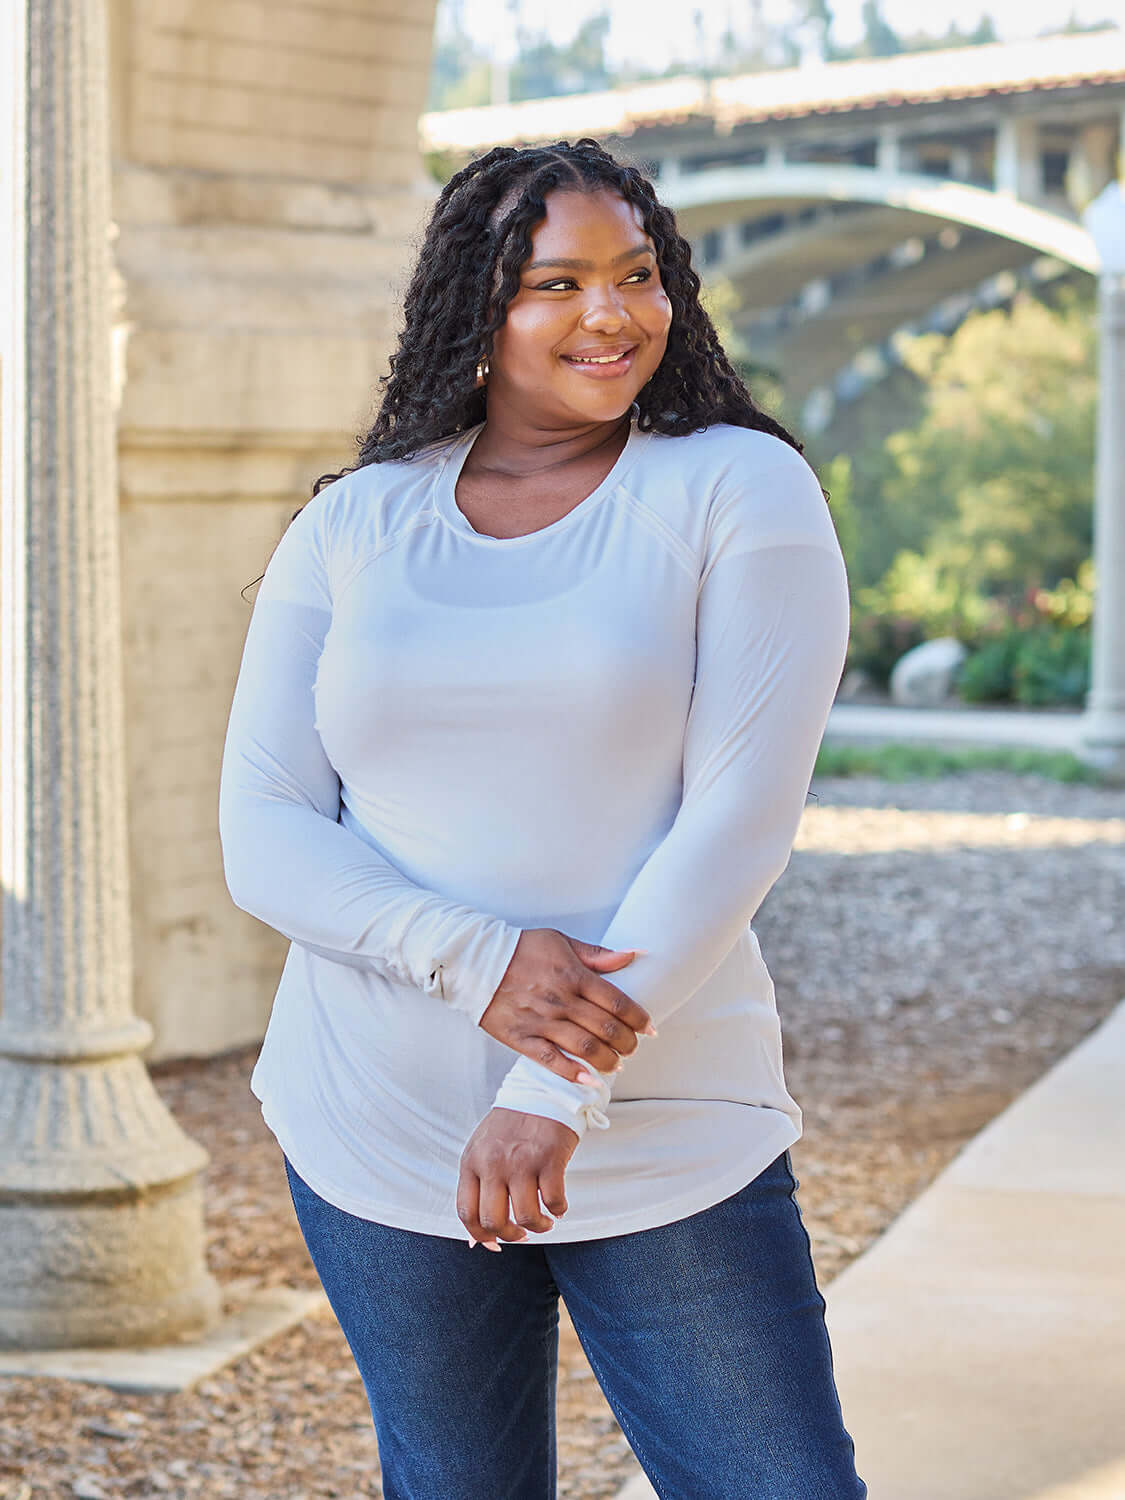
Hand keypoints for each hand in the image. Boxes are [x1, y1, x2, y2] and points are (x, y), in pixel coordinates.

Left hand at [457, 1107, 577, 1248]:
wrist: (542, 1089)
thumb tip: (475, 1240)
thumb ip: (478, 1186)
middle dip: (510, 1235)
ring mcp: (521, 1161)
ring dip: (538, 1226)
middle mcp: (493, 1163)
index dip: (480, 1236)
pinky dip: (558, 1210)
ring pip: (525, 1216)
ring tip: (545, 1221)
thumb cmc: (512, 1124)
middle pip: (493, 1221)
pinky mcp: (549, 1159)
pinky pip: (553, 1201)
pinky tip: (559, 1206)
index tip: (496, 1244)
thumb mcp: (484, 1149)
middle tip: (523, 1232)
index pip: (466, 1212)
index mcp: (472, 1161)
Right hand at [478, 928, 654, 1085]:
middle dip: (628, 1042)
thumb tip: (632, 955)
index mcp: (573, 976)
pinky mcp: (522, 1038)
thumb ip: (597, 954)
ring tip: (616, 1064)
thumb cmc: (521, 949)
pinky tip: (590, 1080)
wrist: (475, 961)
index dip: (639, 1019)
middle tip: (633, 1047)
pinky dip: (574, 1073)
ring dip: (607, 1060)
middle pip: (606, 1028)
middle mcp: (561, 1000)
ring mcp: (541, 1022)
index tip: (650, 1028)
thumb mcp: (560, 942)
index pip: (618, 1002)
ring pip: (585, 1048)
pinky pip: (552, 1061)